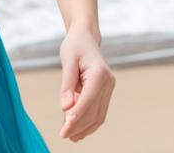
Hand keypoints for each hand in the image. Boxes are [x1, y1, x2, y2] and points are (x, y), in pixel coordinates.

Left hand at [58, 27, 114, 141]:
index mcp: (100, 74)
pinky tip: (78, 129)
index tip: (65, 128)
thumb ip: (67, 84)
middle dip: (79, 125)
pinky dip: (89, 122)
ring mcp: (109, 88)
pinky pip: (99, 111)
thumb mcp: (67, 60)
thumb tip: (65, 108)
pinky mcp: (106, 92)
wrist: (86, 37)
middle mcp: (108, 83)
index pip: (88, 100)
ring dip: (85, 127)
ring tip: (70, 136)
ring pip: (98, 115)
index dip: (76, 115)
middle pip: (94, 111)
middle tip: (64, 135)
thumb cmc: (75, 46)